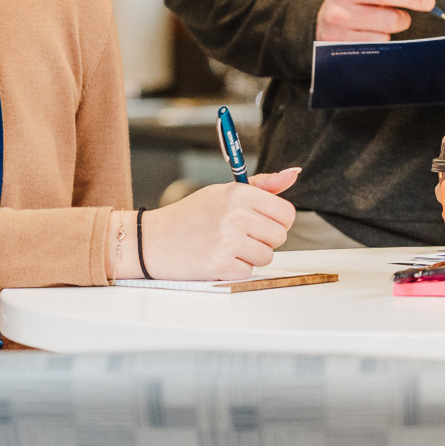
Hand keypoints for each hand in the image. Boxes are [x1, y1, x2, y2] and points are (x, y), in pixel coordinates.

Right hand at [123, 168, 299, 280]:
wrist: (151, 240)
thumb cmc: (189, 215)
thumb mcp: (224, 192)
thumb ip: (262, 185)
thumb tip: (293, 174)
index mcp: (239, 193)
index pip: (286, 213)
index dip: (277, 221)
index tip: (262, 222)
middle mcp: (236, 215)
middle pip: (280, 236)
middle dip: (264, 239)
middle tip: (240, 235)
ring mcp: (228, 241)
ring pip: (267, 256)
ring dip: (250, 255)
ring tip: (227, 246)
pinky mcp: (220, 265)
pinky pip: (248, 272)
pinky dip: (236, 269)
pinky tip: (217, 257)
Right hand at [316, 0, 437, 42]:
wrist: (323, 22)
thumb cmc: (359, 3)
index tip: (429, 2)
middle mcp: (338, 11)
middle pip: (388, 19)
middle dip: (404, 19)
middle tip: (402, 17)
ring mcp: (335, 35)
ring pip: (383, 39)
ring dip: (391, 34)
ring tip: (381, 27)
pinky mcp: (338, 54)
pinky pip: (373, 53)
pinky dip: (381, 45)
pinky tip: (373, 38)